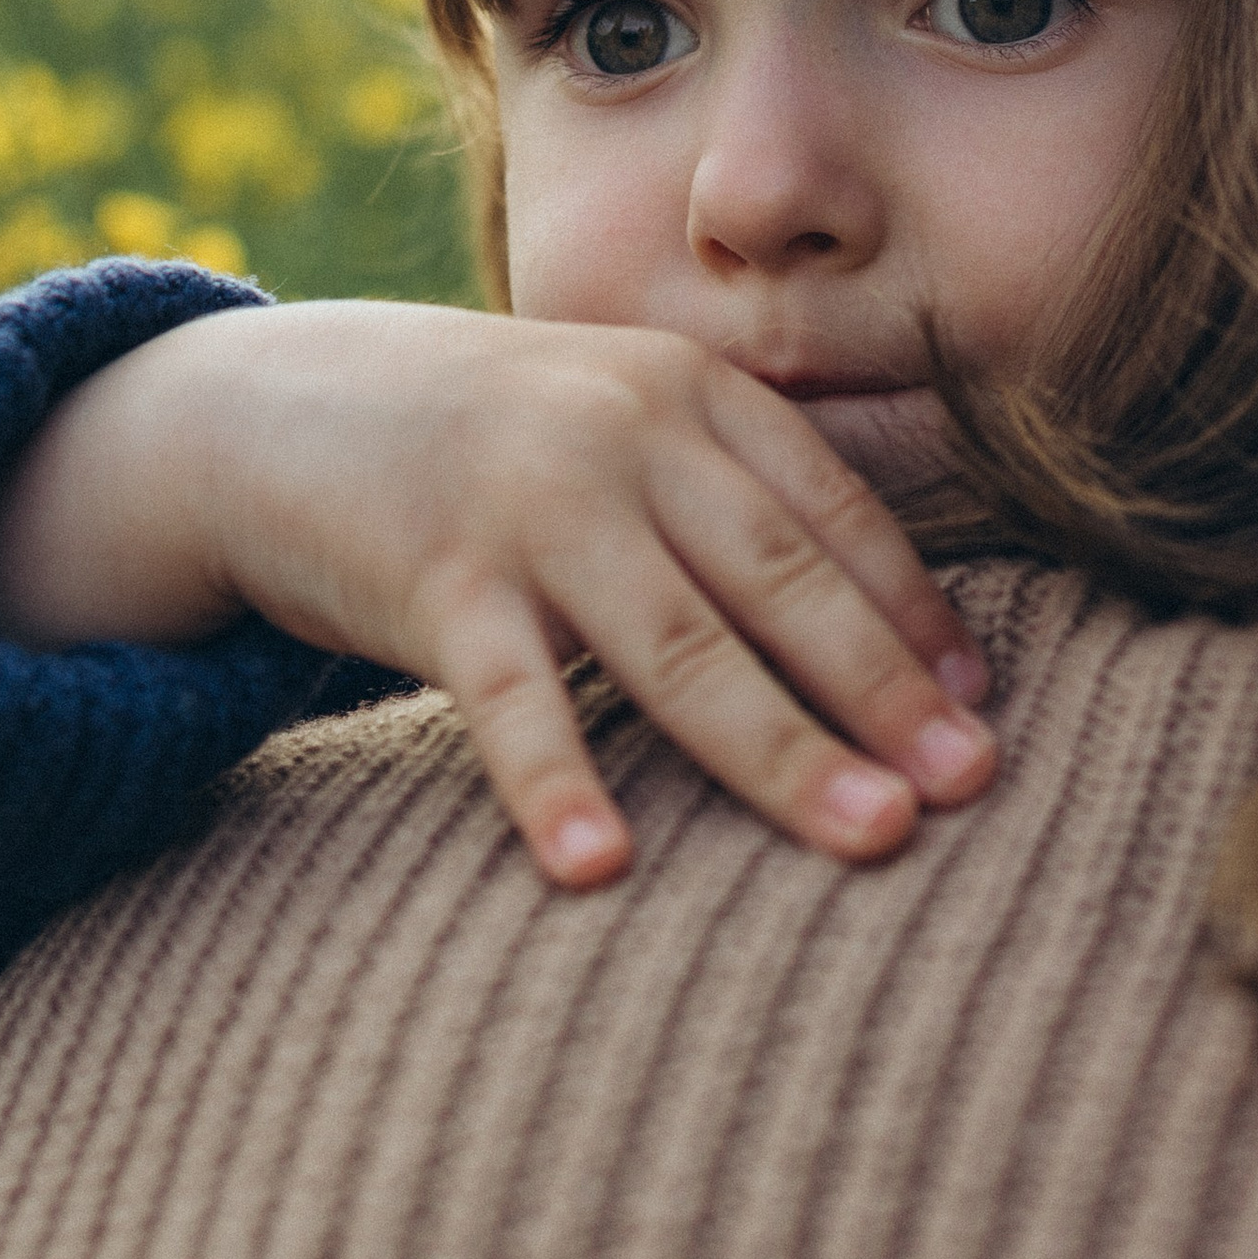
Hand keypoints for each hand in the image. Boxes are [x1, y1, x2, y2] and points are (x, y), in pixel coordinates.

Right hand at [0, 301, 995, 884]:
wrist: (277, 402)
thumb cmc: (486, 445)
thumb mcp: (616, 428)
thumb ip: (727, 501)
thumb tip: (893, 641)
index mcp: (688, 393)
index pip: (833, 514)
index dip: (916, 615)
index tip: (980, 715)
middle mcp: (624, 431)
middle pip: (779, 580)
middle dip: (882, 691)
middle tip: (969, 791)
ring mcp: (527, 501)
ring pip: (675, 643)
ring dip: (779, 747)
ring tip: (867, 837)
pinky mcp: (431, 573)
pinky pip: (507, 693)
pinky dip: (555, 778)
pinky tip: (599, 864)